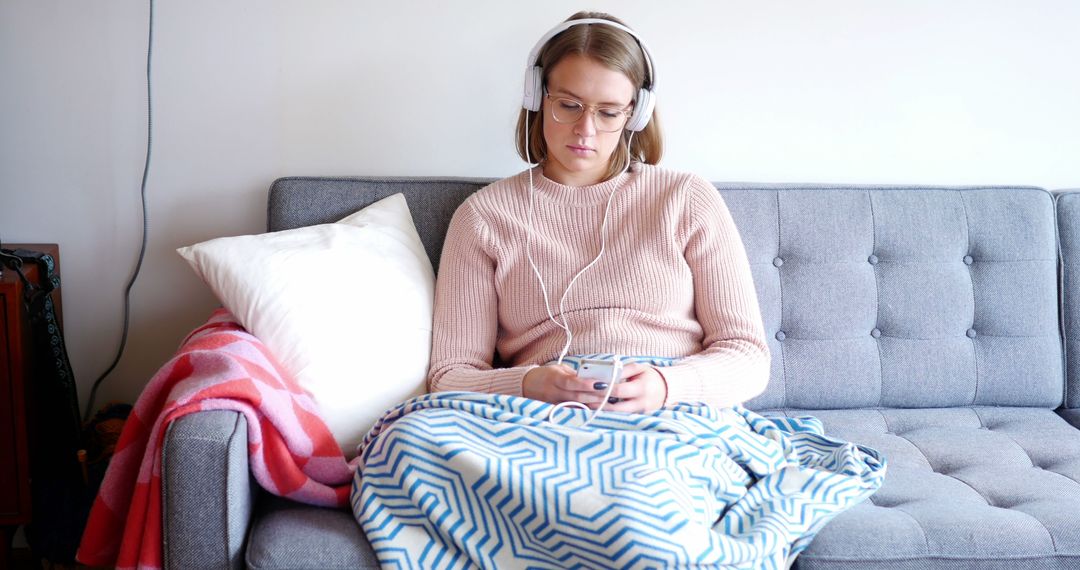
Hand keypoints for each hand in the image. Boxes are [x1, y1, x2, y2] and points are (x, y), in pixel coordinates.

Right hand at [522, 362, 667, 413]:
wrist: (525, 386)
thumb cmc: (545, 375)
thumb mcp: (558, 370)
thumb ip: (574, 375)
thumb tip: (593, 378)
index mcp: (554, 379)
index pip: (572, 382)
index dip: (587, 384)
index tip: (602, 384)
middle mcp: (553, 393)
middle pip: (577, 396)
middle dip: (596, 397)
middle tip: (613, 396)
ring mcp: (554, 404)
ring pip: (576, 407)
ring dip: (593, 406)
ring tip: (609, 405)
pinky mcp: (554, 412)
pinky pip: (571, 413)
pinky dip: (584, 412)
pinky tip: (597, 413)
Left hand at [593, 362, 666, 413]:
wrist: (668, 388)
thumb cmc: (650, 375)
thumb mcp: (638, 368)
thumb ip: (622, 370)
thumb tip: (605, 373)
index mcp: (642, 388)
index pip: (619, 391)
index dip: (604, 389)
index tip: (591, 387)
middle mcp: (642, 403)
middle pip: (616, 408)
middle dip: (600, 404)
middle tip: (584, 401)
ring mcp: (641, 413)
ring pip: (618, 415)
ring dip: (602, 411)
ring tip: (588, 406)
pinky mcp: (639, 418)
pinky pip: (622, 417)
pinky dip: (610, 414)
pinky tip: (599, 410)